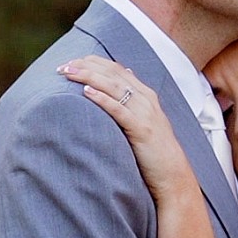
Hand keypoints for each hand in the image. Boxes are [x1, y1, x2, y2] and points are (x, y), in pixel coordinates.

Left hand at [57, 57, 194, 201]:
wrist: (173, 174)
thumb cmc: (155, 151)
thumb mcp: (145, 121)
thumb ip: (134, 102)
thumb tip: (124, 79)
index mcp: (146, 95)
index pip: (116, 69)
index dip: (93, 62)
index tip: (72, 62)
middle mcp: (146, 99)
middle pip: (112, 74)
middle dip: (86, 66)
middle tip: (63, 66)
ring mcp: (144, 113)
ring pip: (113, 86)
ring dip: (89, 77)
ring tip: (69, 73)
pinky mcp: (141, 129)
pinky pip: (119, 110)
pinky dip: (102, 99)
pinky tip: (86, 92)